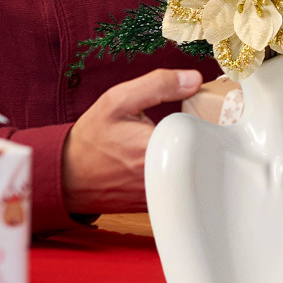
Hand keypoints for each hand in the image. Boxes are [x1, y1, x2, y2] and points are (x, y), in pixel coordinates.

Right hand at [62, 68, 202, 213]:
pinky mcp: (159, 203)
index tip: (215, 107)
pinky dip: (185, 168)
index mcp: (155, 149)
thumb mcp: (118, 101)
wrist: (68, 176)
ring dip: (198, 152)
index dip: (214, 118)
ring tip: (193, 135)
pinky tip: (178, 153)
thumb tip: (194, 79)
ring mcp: (161, 194)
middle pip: (205, 152)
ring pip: (196, 171)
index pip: (204, 132)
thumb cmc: (91, 139)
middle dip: (209, 134)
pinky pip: (183, 184)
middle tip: (208, 118)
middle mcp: (161, 177)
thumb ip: (158, 85)